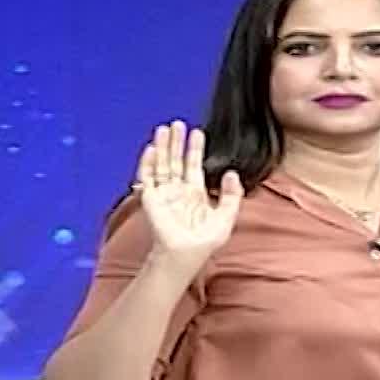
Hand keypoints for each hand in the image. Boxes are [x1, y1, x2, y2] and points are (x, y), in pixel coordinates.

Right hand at [135, 120, 244, 269]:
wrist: (185, 255)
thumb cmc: (204, 241)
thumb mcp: (226, 217)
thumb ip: (232, 196)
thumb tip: (232, 174)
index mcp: (194, 193)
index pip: (193, 165)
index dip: (195, 149)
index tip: (198, 132)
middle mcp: (177, 191)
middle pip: (175, 161)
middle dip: (176, 143)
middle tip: (177, 124)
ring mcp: (163, 194)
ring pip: (161, 165)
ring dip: (162, 147)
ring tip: (164, 129)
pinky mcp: (150, 199)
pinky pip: (147, 178)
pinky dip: (148, 163)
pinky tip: (151, 149)